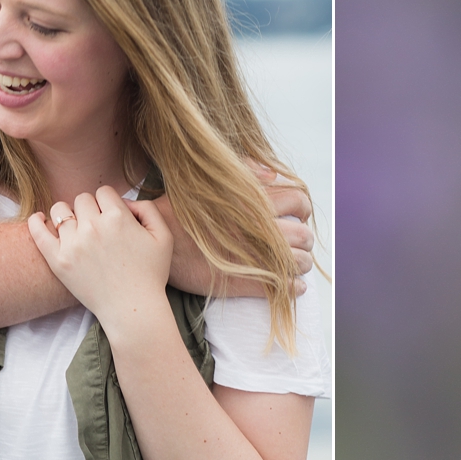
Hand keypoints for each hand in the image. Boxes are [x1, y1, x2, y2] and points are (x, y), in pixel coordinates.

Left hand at [27, 188, 172, 332]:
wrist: (132, 309)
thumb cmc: (151, 274)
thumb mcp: (164, 237)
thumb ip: (148, 209)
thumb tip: (125, 201)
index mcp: (118, 217)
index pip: (104, 192)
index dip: (109, 202)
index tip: (111, 216)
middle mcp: (94, 227)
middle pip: (82, 199)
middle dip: (90, 208)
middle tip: (97, 226)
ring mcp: (73, 243)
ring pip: (60, 210)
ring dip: (68, 214)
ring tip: (75, 227)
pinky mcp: (58, 260)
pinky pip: (38, 232)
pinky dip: (36, 222)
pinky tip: (40, 218)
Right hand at [157, 165, 314, 297]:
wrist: (156, 242)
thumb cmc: (179, 210)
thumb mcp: (207, 181)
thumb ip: (243, 171)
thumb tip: (272, 173)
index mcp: (252, 202)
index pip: (298, 201)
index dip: (303, 209)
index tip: (298, 215)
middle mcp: (256, 229)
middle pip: (303, 234)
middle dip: (305, 240)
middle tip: (298, 243)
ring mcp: (251, 256)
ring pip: (298, 262)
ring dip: (302, 264)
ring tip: (296, 264)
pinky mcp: (242, 281)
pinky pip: (282, 287)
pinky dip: (294, 288)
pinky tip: (293, 286)